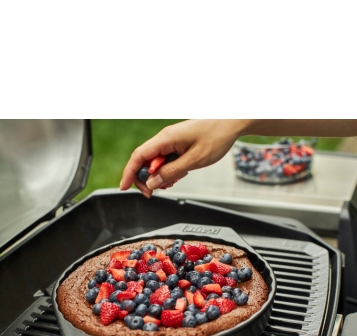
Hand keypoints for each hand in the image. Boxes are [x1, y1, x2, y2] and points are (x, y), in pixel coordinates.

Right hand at [120, 119, 245, 197]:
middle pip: (143, 160)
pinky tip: (178, 175)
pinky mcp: (177, 144)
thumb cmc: (217, 136)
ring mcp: (171, 140)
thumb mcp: (194, 160)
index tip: (124, 187)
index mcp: (166, 138)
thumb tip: (152, 182)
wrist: (232, 122)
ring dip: (158, 176)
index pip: (138, 156)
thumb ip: (171, 172)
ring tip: (172, 183)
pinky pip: (165, 159)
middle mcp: (165, 138)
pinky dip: (167, 170)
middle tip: (153, 192)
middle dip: (145, 178)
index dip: (129, 173)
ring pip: (155, 162)